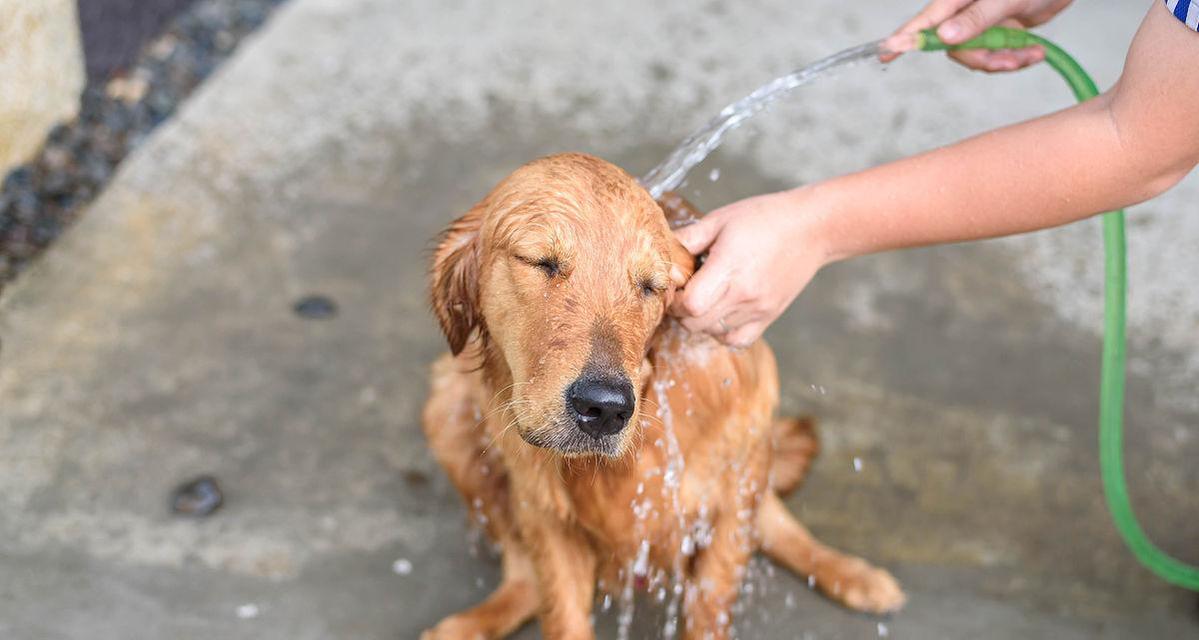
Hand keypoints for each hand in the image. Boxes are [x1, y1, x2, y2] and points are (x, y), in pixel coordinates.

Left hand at [671, 189, 828, 346]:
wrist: (812, 228)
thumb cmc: (765, 217)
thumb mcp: (721, 219)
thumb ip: (688, 238)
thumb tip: (662, 252)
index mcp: (729, 267)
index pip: (690, 304)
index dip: (674, 299)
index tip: (675, 285)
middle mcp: (744, 293)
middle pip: (695, 324)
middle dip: (680, 311)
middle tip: (684, 292)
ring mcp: (758, 308)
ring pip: (712, 333)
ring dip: (699, 321)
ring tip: (704, 298)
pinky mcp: (769, 315)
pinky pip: (737, 340)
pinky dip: (722, 333)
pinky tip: (720, 315)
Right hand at [881, 0, 1072, 71]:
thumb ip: (976, 18)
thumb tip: (944, 38)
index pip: (926, 21)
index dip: (905, 37)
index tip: (885, 51)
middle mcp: (966, 12)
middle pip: (955, 48)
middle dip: (983, 59)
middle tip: (1011, 60)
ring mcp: (982, 23)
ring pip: (978, 56)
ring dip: (1005, 61)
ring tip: (1032, 54)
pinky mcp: (998, 32)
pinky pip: (996, 55)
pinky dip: (1016, 59)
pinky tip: (1036, 52)